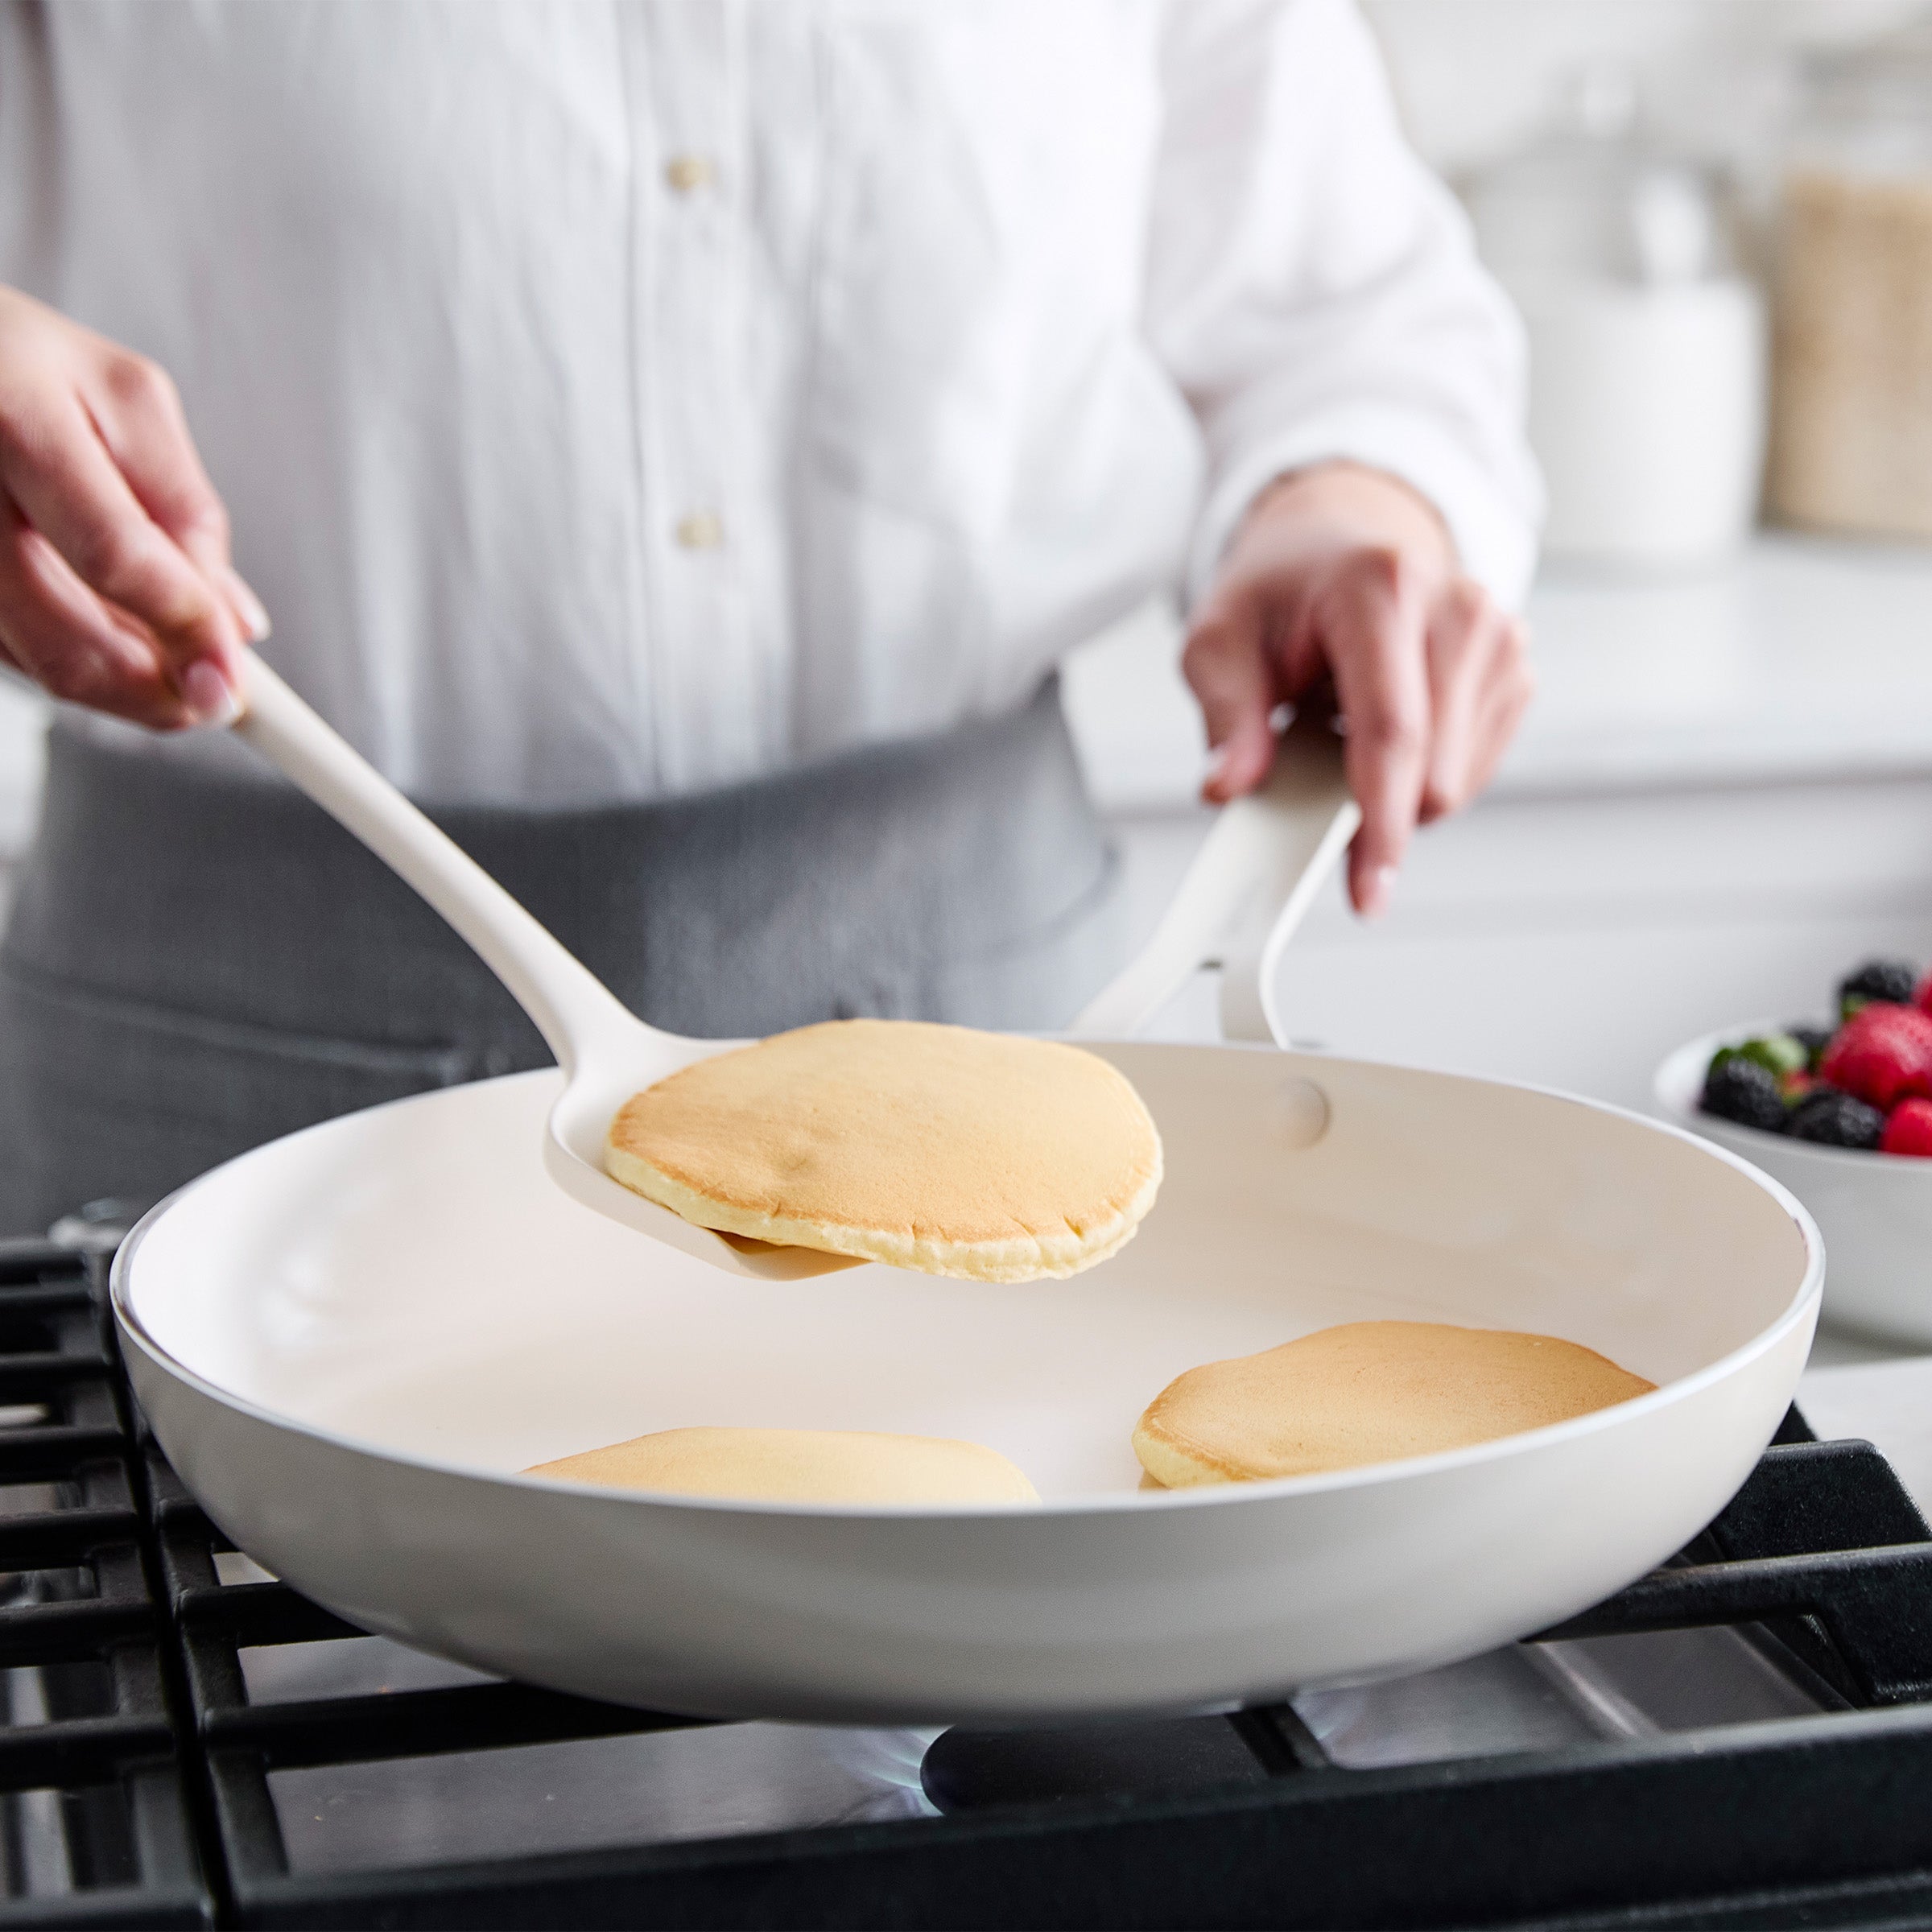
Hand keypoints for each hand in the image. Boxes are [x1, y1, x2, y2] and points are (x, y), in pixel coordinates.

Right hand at [0, 285, 265, 728]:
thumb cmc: (29, 366)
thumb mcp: (129, 402)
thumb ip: (187, 512)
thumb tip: (232, 623)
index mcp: (17, 419)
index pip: (113, 554)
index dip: (183, 627)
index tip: (233, 677)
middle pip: (61, 639)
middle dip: (155, 691)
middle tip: (214, 697)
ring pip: (35, 664)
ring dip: (120, 687)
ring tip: (167, 654)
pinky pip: (10, 655)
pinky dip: (71, 662)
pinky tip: (103, 629)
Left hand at [1183, 461, 1531, 916]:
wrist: (1340, 539)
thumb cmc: (1281, 592)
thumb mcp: (1219, 642)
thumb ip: (1225, 717)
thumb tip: (1229, 788)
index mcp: (1381, 589)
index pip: (1392, 732)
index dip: (1379, 825)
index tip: (1367, 892)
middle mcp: (1457, 606)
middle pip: (1432, 771)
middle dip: (1371, 811)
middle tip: (1311, 781)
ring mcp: (1499, 637)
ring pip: (1455, 781)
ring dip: (1393, 788)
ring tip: (1345, 727)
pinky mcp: (1515, 669)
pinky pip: (1471, 770)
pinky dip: (1420, 773)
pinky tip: (1385, 726)